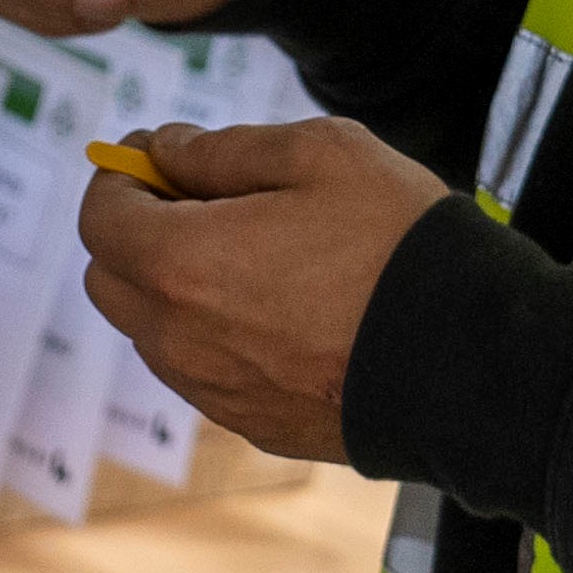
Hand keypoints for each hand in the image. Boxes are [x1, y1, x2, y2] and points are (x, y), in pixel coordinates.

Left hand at [74, 119, 450, 463]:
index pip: (99, 216)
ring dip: (177, 286)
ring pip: (155, 330)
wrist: (473, 359)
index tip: (159, 156)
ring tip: (259, 255)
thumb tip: (164, 151)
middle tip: (203, 200)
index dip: (122, 176)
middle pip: (112, 278)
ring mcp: (215, 390)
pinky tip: (285, 307)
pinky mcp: (253, 424)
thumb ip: (222, 149)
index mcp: (181, 264)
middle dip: (139, 231)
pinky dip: (217, 334)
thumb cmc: (399, 245)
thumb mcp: (319, 153)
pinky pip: (204, 370)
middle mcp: (180, 338)